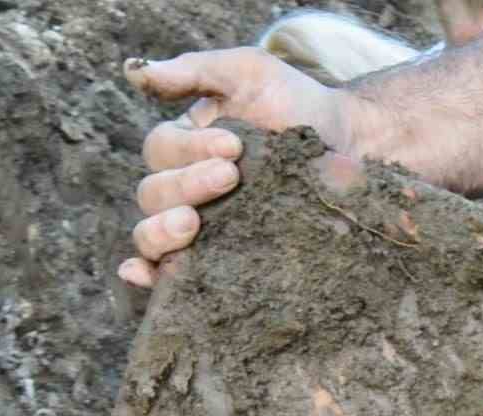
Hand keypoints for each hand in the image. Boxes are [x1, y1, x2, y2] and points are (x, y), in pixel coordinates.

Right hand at [118, 48, 355, 287]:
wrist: (351, 147)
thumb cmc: (297, 106)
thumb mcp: (249, 74)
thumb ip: (194, 71)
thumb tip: (131, 73)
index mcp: (183, 148)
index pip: (160, 151)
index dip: (188, 150)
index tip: (234, 146)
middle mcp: (182, 190)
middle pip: (153, 195)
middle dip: (186, 186)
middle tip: (230, 177)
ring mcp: (199, 230)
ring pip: (151, 237)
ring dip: (162, 232)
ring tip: (193, 224)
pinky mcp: (219, 260)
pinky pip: (168, 276)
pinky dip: (148, 277)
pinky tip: (146, 276)